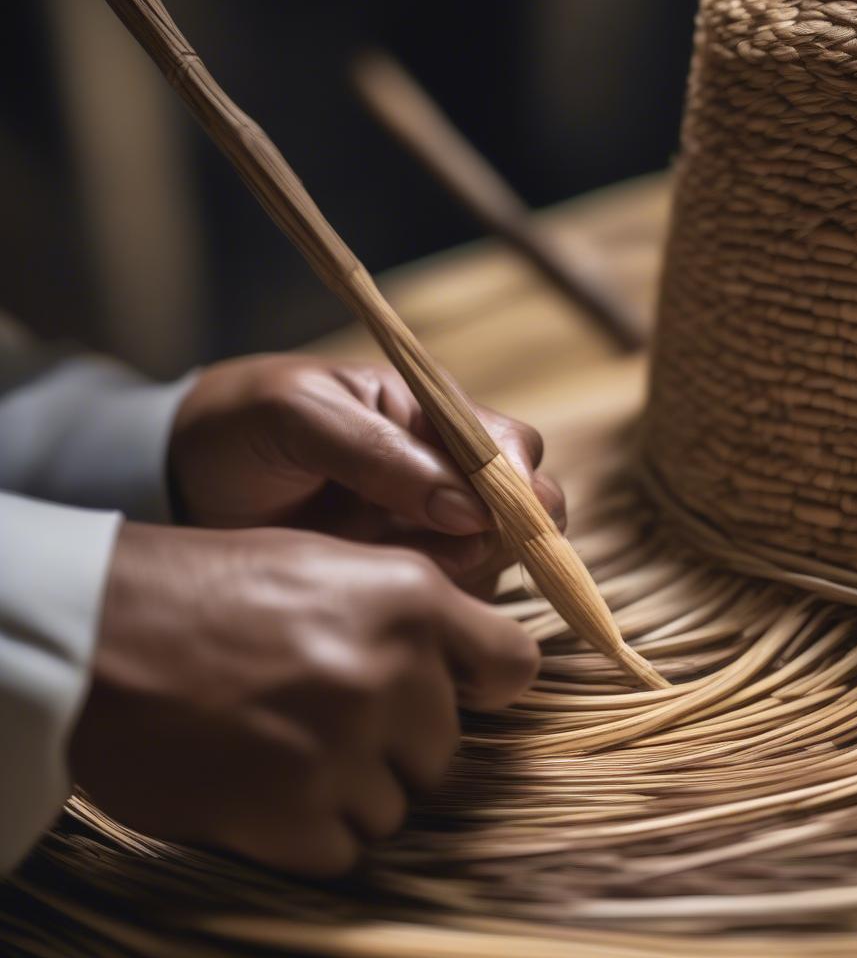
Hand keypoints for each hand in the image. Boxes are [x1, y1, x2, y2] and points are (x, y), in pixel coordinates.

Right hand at [71, 522, 538, 876]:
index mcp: (411, 598)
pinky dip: (310, 829)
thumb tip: (469, 663)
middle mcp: (392, 672)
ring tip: (284, 744)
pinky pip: (344, 848)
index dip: (488, 687)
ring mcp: (344, 747)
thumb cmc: (213, 586)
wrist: (101, 632)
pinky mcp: (292, 814)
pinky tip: (264, 784)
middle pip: (444, 748)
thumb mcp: (330, 562)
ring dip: (350, 788)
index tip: (461, 695)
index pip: (514, 666)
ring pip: (395, 805)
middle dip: (398, 743)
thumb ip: (411, 612)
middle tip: (328, 716)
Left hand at [169, 356, 565, 586]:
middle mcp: (441, 467)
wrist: (182, 479)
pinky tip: (379, 584)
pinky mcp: (403, 568)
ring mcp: (426, 522)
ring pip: (492, 556)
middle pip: (522, 505)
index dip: (519, 484)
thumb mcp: (299, 418)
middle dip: (504, 536)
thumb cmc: (240, 426)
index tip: (499, 523)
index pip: (509, 444)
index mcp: (427, 411)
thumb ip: (380, 453)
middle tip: (444, 552)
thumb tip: (467, 507)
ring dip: (460, 571)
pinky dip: (433, 597)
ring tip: (385, 561)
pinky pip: (450, 591)